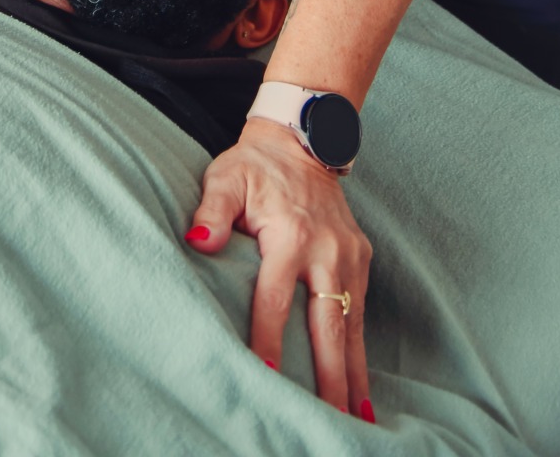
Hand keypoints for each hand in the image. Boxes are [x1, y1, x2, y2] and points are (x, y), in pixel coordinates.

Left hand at [185, 117, 373, 420]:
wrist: (303, 140)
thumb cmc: (255, 166)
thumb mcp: (225, 177)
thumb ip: (212, 210)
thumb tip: (197, 240)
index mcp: (290, 234)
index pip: (276, 298)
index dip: (269, 338)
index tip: (265, 375)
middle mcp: (327, 250)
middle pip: (328, 324)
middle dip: (329, 375)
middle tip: (330, 419)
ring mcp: (349, 257)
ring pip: (352, 325)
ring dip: (353, 373)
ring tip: (356, 419)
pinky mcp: (361, 259)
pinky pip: (361, 313)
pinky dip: (361, 351)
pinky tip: (361, 386)